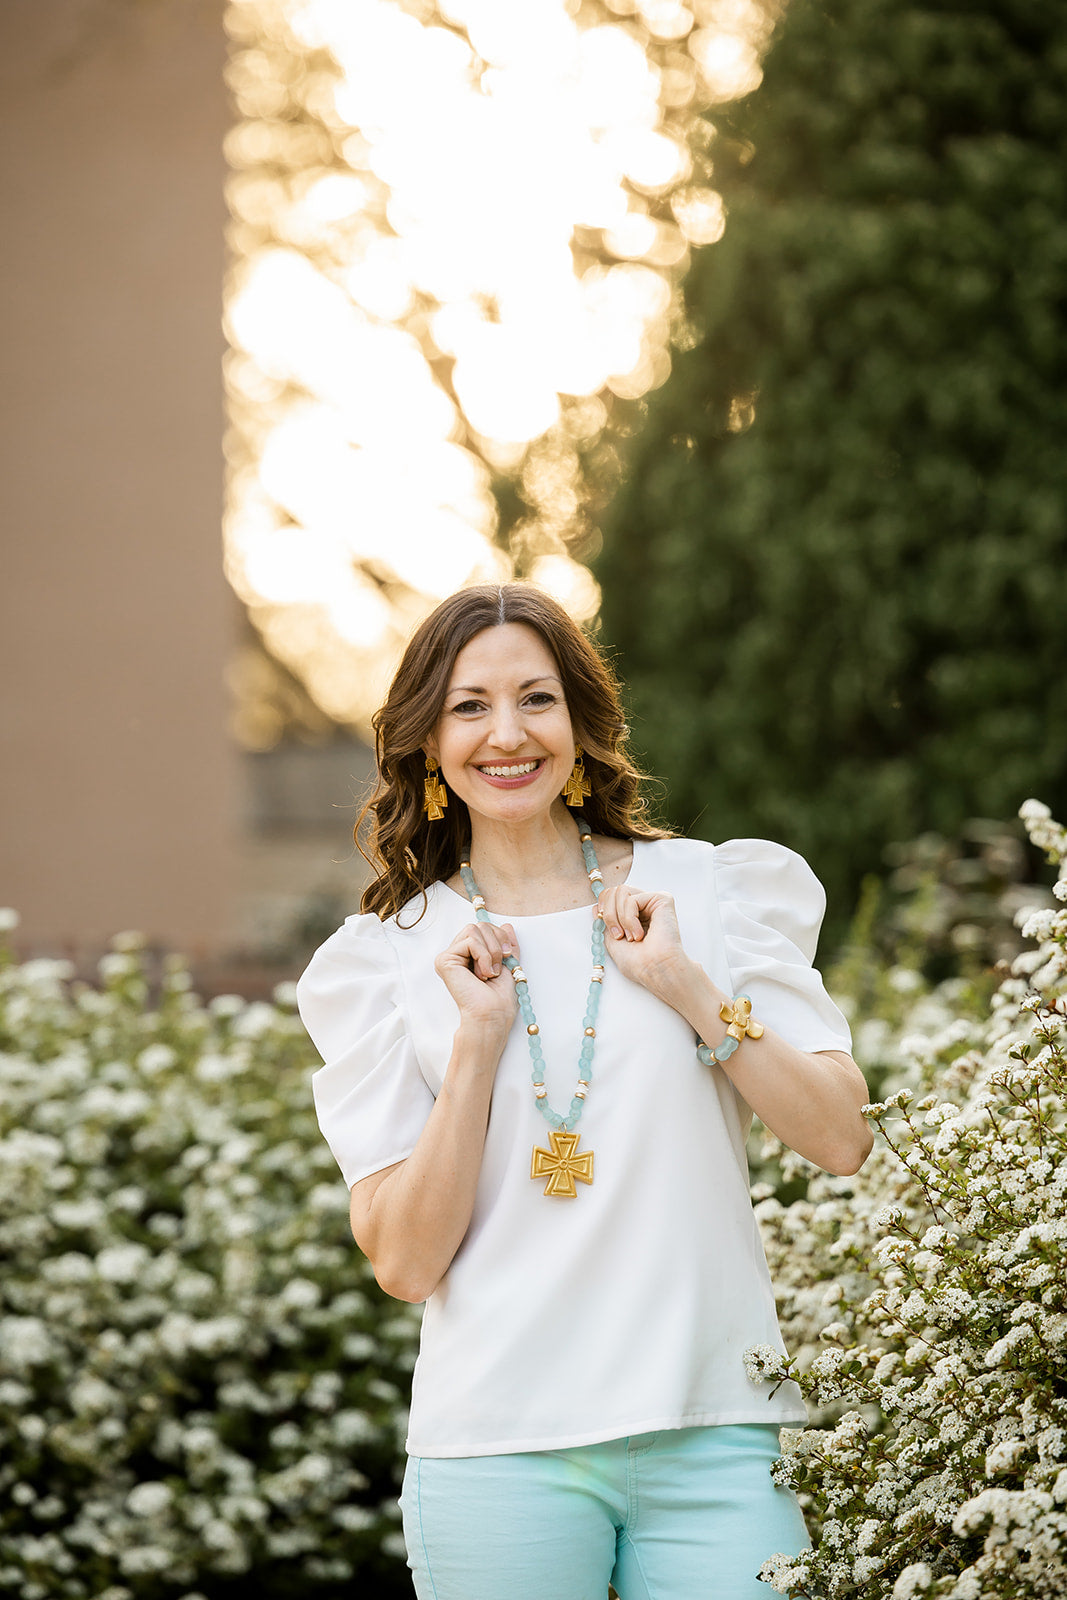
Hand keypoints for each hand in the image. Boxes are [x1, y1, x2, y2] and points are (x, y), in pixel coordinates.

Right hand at [435, 921, 519, 1037]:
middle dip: (497, 943)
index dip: (500, 937)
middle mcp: (457, 954)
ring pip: (474, 929)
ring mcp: (449, 956)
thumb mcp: (509, 965)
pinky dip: (483, 956)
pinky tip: (482, 975)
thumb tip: (507, 925)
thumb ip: (506, 945)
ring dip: (490, 951)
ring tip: (490, 973)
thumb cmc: (500, 998)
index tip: (508, 957)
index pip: (484, 927)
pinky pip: (470, 941)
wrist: (493, 1014)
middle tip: (498, 968)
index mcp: (470, 955)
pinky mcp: (444, 960)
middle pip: (479, 925)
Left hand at [596, 885, 693, 998]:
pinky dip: (629, 919)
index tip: (608, 928)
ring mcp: (653, 901)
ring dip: (619, 918)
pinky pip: (631, 899)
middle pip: (613, 890)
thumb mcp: (612, 941)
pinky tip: (639, 934)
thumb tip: (596, 907)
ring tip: (631, 937)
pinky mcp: (662, 899)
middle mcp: (644, 906)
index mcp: (634, 915)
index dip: (603, 908)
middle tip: (619, 935)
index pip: (611, 895)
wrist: (654, 970)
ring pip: (621, 891)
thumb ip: (605, 922)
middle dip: (609, 914)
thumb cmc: (638, 963)